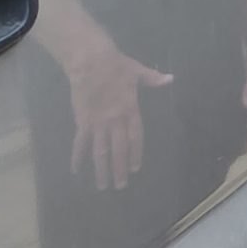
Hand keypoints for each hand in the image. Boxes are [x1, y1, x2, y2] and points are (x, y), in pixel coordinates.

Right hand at [63, 42, 173, 189]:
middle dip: (119, 169)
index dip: (135, 153)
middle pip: (118, 149)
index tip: (135, 168)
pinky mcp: (82, 121)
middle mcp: (115, 120)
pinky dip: (77, 156)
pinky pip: (80, 142)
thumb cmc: (116, 64)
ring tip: (102, 186)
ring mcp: (98, 122)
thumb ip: (153, 79)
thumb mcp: (137, 71)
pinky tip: (76, 170)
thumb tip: (171, 78)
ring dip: (101, 169)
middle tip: (121, 186)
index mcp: (130, 109)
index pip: (135, 137)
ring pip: (100, 151)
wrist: (90, 61)